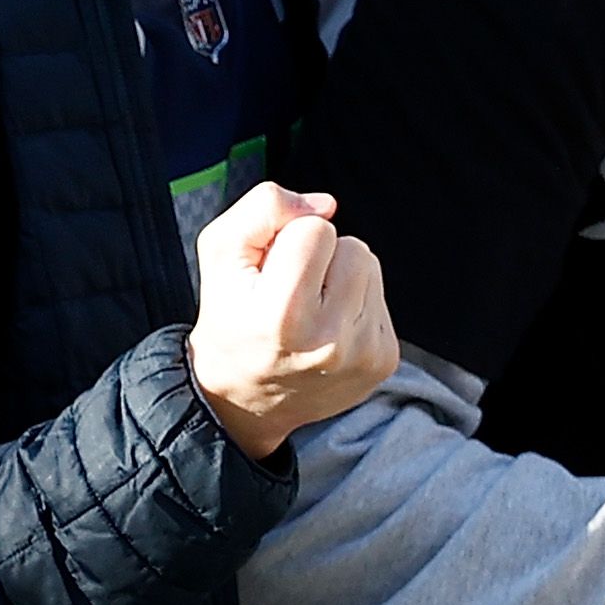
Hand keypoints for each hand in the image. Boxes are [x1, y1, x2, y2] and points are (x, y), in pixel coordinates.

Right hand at [190, 180, 396, 456]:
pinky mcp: (385, 360)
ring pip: (371, 268)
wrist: (246, 400)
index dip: (287, 241)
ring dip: (341, 278)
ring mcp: (364, 354)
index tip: (269, 275)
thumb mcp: (219, 256)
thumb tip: (327, 204)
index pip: (316, 230)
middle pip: (354, 247)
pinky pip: (381, 299)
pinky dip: (354, 305)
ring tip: (310, 309)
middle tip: (290, 293)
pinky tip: (327, 329)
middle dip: (322, 258)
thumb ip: (262, 210)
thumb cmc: (230, 318)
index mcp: (283, 317)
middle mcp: (330, 341)